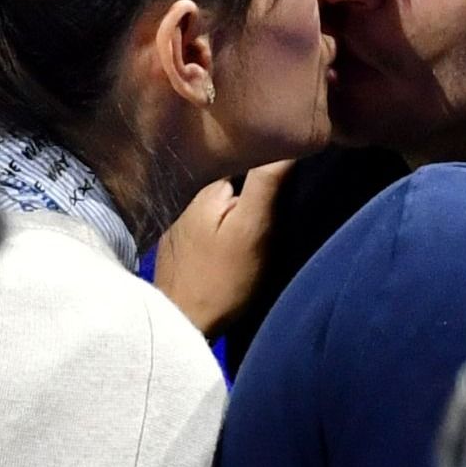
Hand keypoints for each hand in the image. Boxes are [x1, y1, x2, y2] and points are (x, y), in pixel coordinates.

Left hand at [153, 160, 289, 333]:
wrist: (182, 325)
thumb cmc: (224, 278)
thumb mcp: (253, 228)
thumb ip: (266, 182)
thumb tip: (286, 140)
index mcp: (211, 188)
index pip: (248, 164)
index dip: (271, 171)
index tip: (290, 186)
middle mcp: (189, 199)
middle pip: (233, 187)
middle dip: (252, 194)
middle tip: (275, 216)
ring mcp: (178, 224)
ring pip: (218, 208)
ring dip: (234, 214)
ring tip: (252, 232)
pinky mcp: (175, 247)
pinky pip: (205, 227)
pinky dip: (219, 232)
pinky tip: (226, 248)